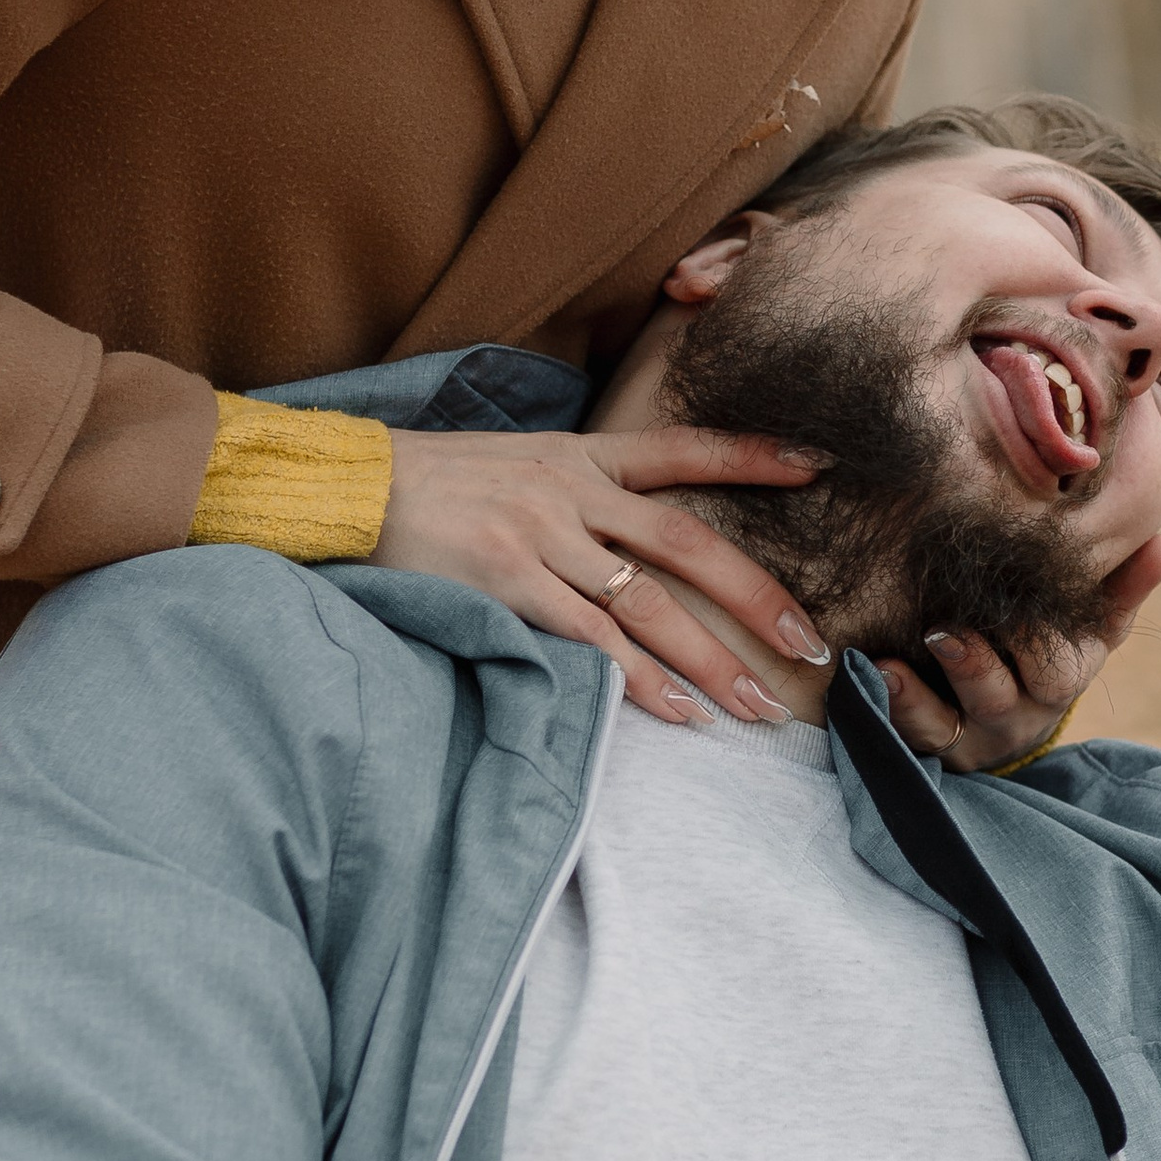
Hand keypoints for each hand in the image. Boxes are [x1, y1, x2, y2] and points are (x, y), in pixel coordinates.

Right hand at [371, 430, 829, 722]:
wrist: (342, 490)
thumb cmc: (427, 487)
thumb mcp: (511, 464)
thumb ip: (572, 495)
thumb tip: (625, 542)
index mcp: (578, 455)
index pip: (681, 448)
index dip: (752, 455)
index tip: (817, 466)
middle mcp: (570, 490)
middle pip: (687, 544)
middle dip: (756, 597)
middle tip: (808, 643)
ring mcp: (540, 535)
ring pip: (650, 605)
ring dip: (710, 662)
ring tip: (755, 708)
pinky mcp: (507, 581)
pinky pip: (592, 640)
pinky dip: (641, 682)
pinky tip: (679, 712)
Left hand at [876, 531, 1160, 772]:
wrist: (1001, 708)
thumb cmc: (1052, 644)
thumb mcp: (1091, 620)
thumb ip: (1124, 584)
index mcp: (1062, 680)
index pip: (1057, 669)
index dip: (1034, 642)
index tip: (1012, 605)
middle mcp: (1018, 715)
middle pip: (1002, 700)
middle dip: (975, 666)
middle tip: (946, 629)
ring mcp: (969, 736)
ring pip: (947, 728)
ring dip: (920, 696)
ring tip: (894, 662)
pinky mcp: (926, 745)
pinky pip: (905, 737)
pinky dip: (889, 707)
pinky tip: (871, 674)